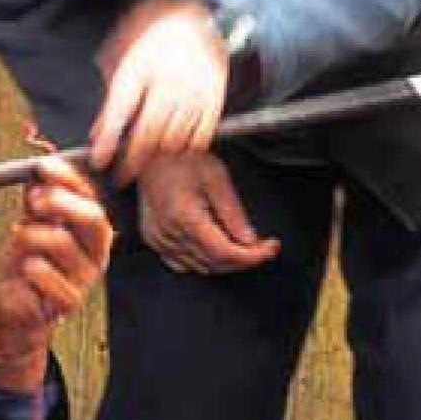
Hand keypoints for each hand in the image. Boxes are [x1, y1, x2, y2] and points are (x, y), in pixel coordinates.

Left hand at [0, 159, 114, 389]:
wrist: (19, 309)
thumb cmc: (28, 266)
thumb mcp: (30, 224)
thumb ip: (36, 198)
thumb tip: (39, 166)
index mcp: (92, 232)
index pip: (91, 197)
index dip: (68, 178)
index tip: (42, 168)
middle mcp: (96, 253)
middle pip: (92, 217)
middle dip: (59, 202)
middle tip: (33, 201)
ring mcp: (86, 278)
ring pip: (60, 241)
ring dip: (30, 236)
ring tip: (18, 242)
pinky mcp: (70, 301)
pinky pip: (43, 272)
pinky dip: (26, 266)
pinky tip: (24, 271)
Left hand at [89, 0, 227, 182]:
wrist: (192, 24)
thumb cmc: (152, 49)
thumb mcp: (125, 68)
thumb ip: (111, 105)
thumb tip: (96, 137)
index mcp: (140, 69)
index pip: (120, 111)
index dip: (108, 140)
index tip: (99, 162)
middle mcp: (168, 82)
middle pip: (148, 133)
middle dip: (133, 161)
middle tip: (122, 177)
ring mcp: (194, 93)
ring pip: (174, 140)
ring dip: (159, 156)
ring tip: (149, 161)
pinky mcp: (214, 100)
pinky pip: (201, 138)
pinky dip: (186, 149)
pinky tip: (175, 149)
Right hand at [136, 149, 278, 276]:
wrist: (150, 152)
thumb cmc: (182, 157)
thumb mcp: (216, 176)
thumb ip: (233, 212)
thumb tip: (250, 240)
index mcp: (184, 216)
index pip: (224, 252)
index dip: (252, 256)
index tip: (271, 248)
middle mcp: (168, 233)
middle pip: (214, 263)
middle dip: (244, 259)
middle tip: (263, 247)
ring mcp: (158, 239)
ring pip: (200, 267)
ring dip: (225, 261)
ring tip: (243, 245)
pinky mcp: (153, 239)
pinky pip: (182, 264)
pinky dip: (203, 261)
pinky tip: (214, 247)